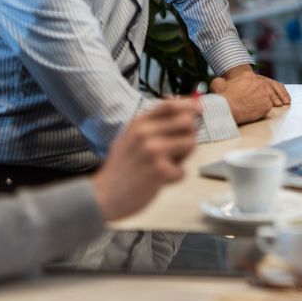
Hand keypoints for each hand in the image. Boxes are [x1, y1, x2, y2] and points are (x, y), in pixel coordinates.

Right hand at [91, 99, 197, 220]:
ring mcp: (153, 151)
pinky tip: (159, 180)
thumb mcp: (129, 137)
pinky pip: (183, 170)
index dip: (189, 104)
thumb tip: (178, 105)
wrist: (103, 196)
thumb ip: (151, 123)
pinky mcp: (160, 171)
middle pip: (188, 122)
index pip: (170, 105)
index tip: (198, 109)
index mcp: (138, 123)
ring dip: (184, 157)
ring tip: (167, 164)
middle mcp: (145, 133)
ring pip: (191, 144)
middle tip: (180, 147)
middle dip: (189, 134)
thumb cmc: (120, 168)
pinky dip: (175, 178)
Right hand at [211, 66, 289, 123]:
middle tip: (249, 101)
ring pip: (265, 97)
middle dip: (256, 94)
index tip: (245, 93)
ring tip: (252, 107)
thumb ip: (222, 81)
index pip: (252, 80)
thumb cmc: (222, 97)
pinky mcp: (267, 105)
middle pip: (260, 88)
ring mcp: (265, 94)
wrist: (227, 109)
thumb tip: (222, 82)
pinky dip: (261, 110)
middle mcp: (259, 83)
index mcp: (248, 76)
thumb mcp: (217, 83)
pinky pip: (267, 107)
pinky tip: (254, 112)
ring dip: (260, 101)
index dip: (248, 88)